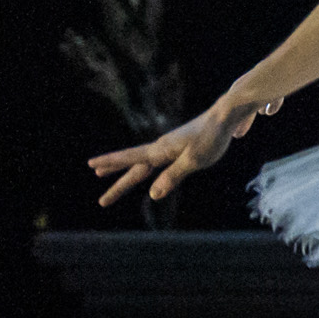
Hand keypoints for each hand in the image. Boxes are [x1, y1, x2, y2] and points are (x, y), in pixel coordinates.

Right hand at [89, 92, 268, 207]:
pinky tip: (145, 168)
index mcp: (161, 150)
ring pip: (143, 163)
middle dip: (119, 185)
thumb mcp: (194, 161)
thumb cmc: (212, 137)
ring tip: (106, 174)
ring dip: (126, 172)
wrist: (226, 115)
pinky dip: (144, 166)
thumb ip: (173, 177)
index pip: (131, 160)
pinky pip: (156, 160)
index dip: (111, 164)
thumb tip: (153, 195)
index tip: (92, 165)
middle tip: (102, 202)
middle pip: (134, 168)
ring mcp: (170, 146)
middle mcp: (161, 147)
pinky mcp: (179, 145)